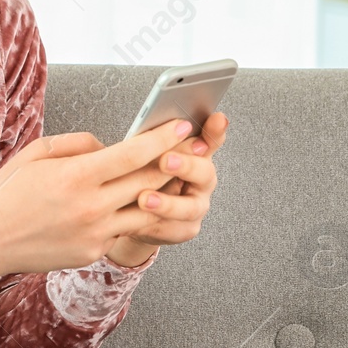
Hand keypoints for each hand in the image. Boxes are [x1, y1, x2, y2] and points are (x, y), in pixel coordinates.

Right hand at [0, 117, 195, 286]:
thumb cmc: (9, 190)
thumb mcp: (38, 152)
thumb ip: (80, 144)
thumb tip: (111, 147)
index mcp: (76, 176)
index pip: (133, 154)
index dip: (162, 138)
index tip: (182, 126)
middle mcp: (91, 207)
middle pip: (148, 182)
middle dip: (174, 162)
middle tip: (193, 148)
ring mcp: (95, 234)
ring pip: (146, 211)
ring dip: (164, 193)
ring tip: (177, 177)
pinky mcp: (93, 252)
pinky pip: (123, 229)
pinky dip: (133, 214)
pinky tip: (141, 203)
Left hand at [108, 111, 227, 265]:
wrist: (131, 213)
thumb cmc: (140, 173)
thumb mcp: (143, 153)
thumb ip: (148, 140)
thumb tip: (140, 130)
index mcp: (195, 154)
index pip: (211, 139)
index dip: (215, 130)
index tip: (217, 118)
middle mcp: (202, 180)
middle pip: (204, 172)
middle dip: (186, 165)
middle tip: (165, 160)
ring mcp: (196, 206)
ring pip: (189, 207)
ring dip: (167, 203)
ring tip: (144, 198)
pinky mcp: (185, 229)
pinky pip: (174, 229)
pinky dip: (154, 224)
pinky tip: (136, 221)